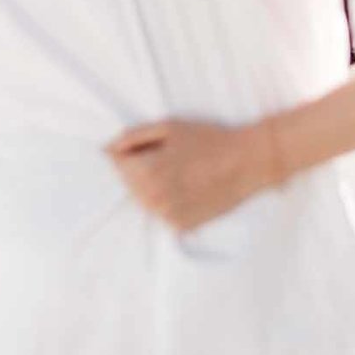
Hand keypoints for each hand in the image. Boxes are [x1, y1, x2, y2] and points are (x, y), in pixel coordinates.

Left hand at [107, 118, 283, 232]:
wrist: (247, 162)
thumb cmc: (208, 139)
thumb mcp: (169, 127)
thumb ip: (133, 137)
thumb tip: (108, 148)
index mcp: (147, 171)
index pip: (117, 164)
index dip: (130, 152)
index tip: (149, 147)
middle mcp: (153, 198)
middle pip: (129, 184)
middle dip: (140, 170)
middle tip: (170, 158)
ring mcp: (167, 215)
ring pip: (144, 201)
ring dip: (153, 187)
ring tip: (180, 172)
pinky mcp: (181, 226)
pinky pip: (162, 213)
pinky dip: (168, 202)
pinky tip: (188, 188)